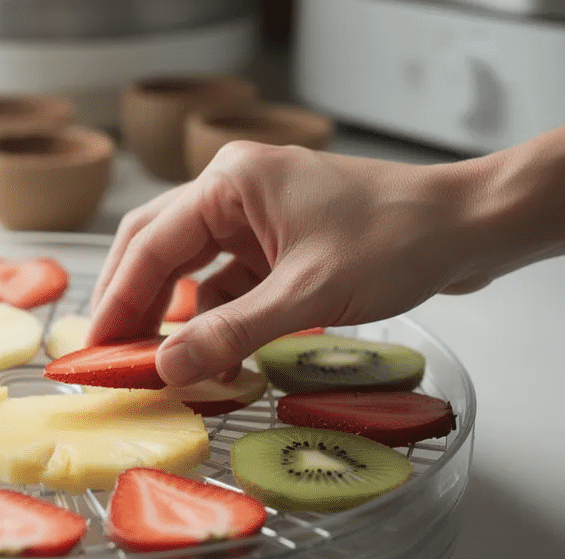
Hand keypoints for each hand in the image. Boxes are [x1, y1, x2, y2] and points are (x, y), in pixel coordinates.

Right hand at [88, 142, 495, 386]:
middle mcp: (236, 191)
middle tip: (110, 356)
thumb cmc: (397, 241)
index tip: (95, 348)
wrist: (470, 228)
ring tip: (150, 361)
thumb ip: (234, 332)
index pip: (152, 243)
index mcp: (231, 181)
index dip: (118, 299)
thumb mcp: (309, 293)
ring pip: (193, 267)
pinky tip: (206, 351)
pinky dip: (214, 316)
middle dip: (133, 302)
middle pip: (159, 247)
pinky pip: (230, 281)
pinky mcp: (282, 244)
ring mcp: (260, 217)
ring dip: (172, 312)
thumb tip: (167, 370)